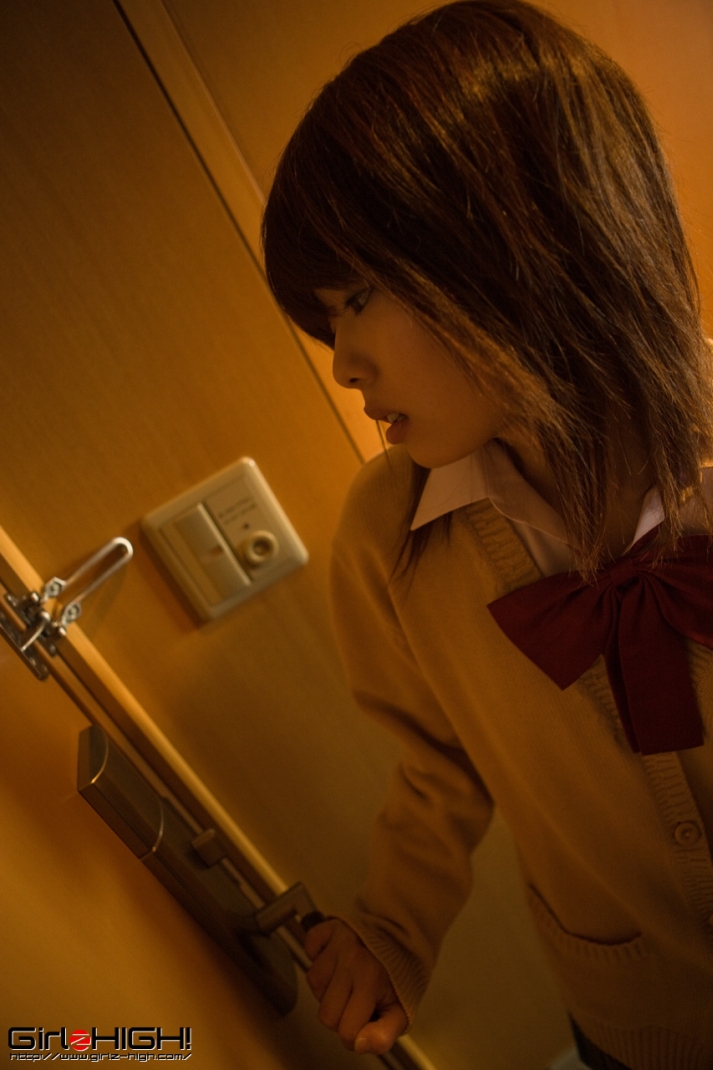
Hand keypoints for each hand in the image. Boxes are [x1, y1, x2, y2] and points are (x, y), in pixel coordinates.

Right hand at [304, 918, 407, 1054]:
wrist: (401, 938)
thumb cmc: (397, 975)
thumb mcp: (400, 1011)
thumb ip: (383, 1035)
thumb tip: (360, 1045)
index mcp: (370, 980)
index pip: (345, 1030)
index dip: (354, 1033)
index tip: (364, 1019)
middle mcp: (352, 958)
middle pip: (325, 1013)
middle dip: (339, 1013)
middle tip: (356, 999)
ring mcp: (338, 939)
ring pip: (313, 982)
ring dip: (327, 986)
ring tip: (347, 978)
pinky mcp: (328, 926)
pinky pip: (309, 946)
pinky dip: (316, 954)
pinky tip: (335, 959)